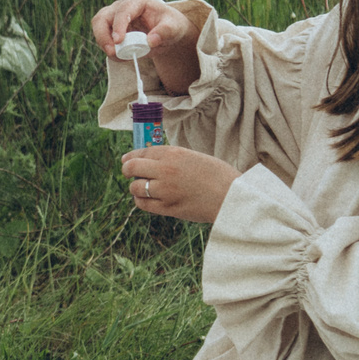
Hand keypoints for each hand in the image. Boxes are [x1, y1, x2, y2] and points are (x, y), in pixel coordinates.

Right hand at [91, 0, 195, 58]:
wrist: (167, 32)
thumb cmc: (170, 25)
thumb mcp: (174, 27)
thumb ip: (165, 32)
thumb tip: (151, 41)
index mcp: (137, 2)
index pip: (123, 10)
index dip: (119, 25)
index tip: (119, 40)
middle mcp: (121, 7)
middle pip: (102, 17)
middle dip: (103, 35)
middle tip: (112, 52)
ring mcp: (113, 18)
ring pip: (98, 28)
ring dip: (104, 44)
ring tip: (118, 56)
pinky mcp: (111, 30)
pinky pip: (104, 40)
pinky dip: (110, 50)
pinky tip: (122, 57)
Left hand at [120, 146, 241, 223]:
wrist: (232, 196)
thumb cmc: (217, 176)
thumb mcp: (193, 157)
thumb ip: (172, 158)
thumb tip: (150, 161)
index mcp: (173, 153)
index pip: (142, 152)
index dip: (131, 156)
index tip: (126, 159)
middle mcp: (166, 169)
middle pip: (132, 167)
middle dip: (127, 170)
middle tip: (129, 173)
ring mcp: (165, 189)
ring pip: (135, 187)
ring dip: (136, 187)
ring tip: (142, 188)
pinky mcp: (168, 207)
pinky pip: (143, 204)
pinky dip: (140, 201)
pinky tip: (146, 199)